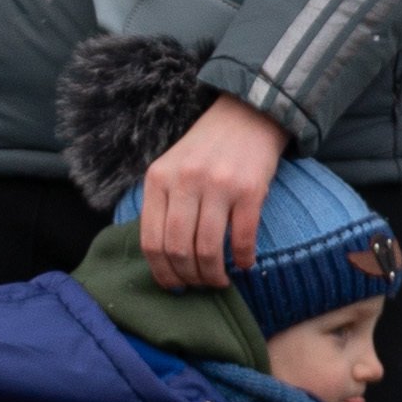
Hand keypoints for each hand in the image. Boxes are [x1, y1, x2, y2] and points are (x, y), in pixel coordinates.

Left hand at [131, 94, 289, 285]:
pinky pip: (243, 237)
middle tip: (198, 286)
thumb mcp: (171, 169)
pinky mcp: (250, 189)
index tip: (172, 286)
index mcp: (158, 179)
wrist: (246, 115)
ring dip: (214, 275)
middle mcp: (184, 182)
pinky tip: (245, 264)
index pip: (150, 240)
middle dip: (188, 277)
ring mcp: (218, 185)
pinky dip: (243, 259)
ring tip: (219, 280)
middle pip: (178, 249)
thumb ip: (162, 204)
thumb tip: (161, 257)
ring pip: (209, 248)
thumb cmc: (205, 150)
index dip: (161, 272)